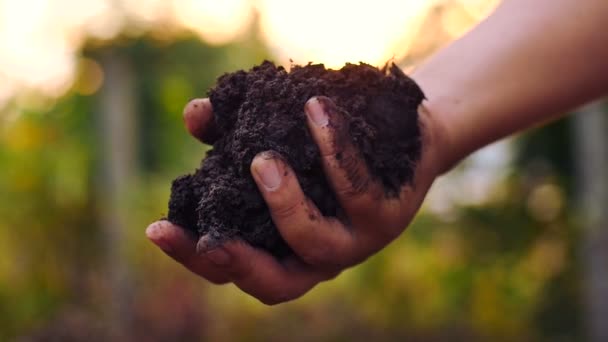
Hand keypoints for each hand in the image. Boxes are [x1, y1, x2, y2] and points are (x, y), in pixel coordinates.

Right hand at [146, 96, 446, 304]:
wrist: (401, 131)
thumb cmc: (327, 143)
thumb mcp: (275, 136)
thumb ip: (231, 130)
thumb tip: (196, 115)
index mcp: (282, 246)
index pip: (231, 269)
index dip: (193, 257)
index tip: (157, 228)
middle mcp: (317, 257)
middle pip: (273, 284)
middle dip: (236, 263)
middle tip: (210, 236)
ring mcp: (356, 242)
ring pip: (317, 244)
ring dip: (284, 204)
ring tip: (262, 159)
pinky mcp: (388, 216)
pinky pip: (358, 191)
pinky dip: (334, 151)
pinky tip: (315, 109)